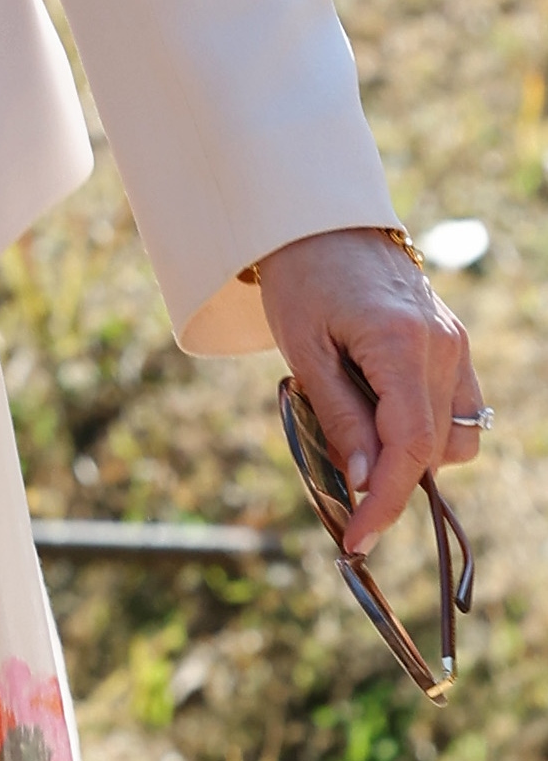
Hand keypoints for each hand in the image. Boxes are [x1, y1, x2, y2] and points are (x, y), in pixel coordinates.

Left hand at [255, 228, 484, 557]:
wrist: (320, 221)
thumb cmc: (301, 281)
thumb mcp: (304, 354)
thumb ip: (340, 419)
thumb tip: (367, 484)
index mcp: (402, 345)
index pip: (412, 448)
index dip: (387, 502)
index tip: (357, 539)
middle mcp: (442, 346)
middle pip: (435, 450)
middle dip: (390, 477)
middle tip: (337, 471)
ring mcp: (455, 344)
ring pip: (456, 436)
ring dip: (414, 453)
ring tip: (358, 426)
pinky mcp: (455, 342)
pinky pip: (459, 408)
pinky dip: (427, 427)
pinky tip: (382, 410)